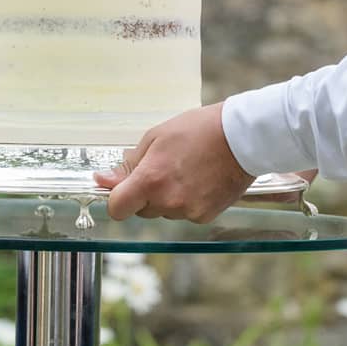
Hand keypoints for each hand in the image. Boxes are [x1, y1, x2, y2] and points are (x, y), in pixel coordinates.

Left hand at [94, 103, 253, 223]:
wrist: (242, 137)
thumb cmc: (199, 130)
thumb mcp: (156, 138)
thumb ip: (129, 164)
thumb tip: (103, 180)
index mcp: (150, 180)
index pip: (117, 208)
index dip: (116, 198)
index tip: (121, 188)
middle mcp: (168, 201)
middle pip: (142, 210)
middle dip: (145, 194)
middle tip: (163, 168)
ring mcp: (188, 211)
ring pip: (165, 212)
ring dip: (168, 197)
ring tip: (187, 170)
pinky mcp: (206, 216)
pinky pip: (186, 213)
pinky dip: (188, 201)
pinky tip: (200, 180)